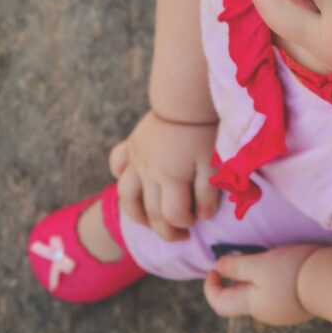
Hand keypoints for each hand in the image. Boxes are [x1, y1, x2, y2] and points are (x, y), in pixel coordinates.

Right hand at [110, 110, 218, 241]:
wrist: (185, 96)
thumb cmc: (204, 130)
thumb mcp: (214, 162)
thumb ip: (208, 192)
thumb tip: (203, 217)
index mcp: (170, 178)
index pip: (172, 215)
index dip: (184, 224)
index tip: (195, 223)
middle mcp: (148, 172)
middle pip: (149, 212)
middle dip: (165, 230)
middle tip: (180, 235)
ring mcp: (137, 158)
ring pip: (126, 195)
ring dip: (136, 213)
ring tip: (149, 221)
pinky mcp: (133, 143)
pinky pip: (117, 162)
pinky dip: (120, 175)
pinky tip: (131, 181)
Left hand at [203, 244, 322, 326]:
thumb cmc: (292, 272)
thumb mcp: (260, 265)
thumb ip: (237, 266)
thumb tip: (218, 267)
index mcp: (253, 306)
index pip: (220, 304)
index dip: (211, 287)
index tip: (213, 268)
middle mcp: (267, 313)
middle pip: (241, 298)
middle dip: (235, 279)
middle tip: (240, 257)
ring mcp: (286, 310)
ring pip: (260, 294)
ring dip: (255, 278)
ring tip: (264, 258)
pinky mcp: (301, 303)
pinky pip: (278, 292)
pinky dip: (273, 279)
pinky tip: (285, 265)